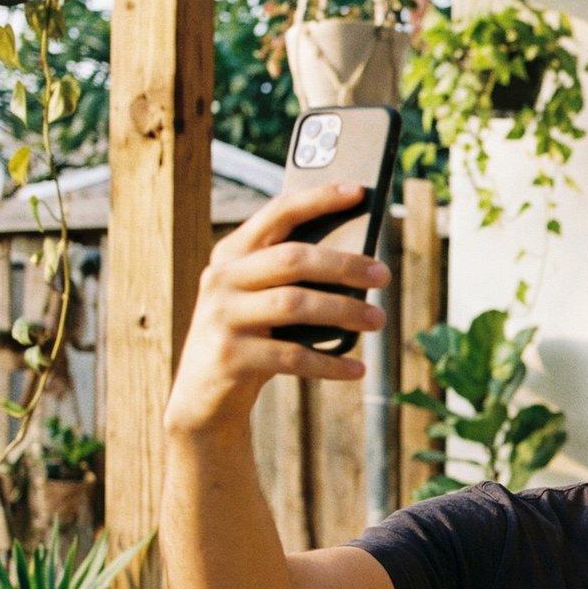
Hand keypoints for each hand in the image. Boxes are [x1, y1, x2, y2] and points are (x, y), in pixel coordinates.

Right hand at [165, 183, 390, 433]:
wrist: (203, 397)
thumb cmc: (251, 337)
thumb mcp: (263, 299)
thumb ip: (294, 277)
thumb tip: (363, 262)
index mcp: (232, 254)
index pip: (277, 214)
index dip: (318, 199)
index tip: (358, 191)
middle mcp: (222, 279)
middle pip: (292, 259)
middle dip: (344, 264)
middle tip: (384, 275)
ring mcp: (222, 317)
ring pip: (294, 305)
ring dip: (344, 311)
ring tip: (378, 320)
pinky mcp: (229, 357)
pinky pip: (291, 357)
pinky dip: (329, 363)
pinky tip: (357, 369)